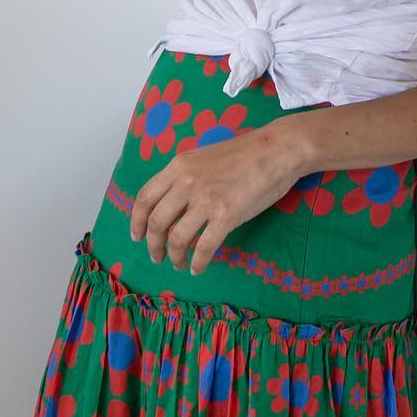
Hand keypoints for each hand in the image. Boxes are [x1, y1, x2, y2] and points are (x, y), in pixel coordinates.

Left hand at [129, 119, 309, 275]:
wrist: (279, 148)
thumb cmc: (247, 152)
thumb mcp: (206, 157)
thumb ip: (186, 178)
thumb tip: (174, 208)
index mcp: (179, 165)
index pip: (145, 198)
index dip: (137, 222)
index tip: (137, 236)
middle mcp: (187, 182)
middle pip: (157, 223)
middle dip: (153, 246)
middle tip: (157, 257)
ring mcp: (206, 199)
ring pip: (177, 239)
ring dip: (174, 257)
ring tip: (179, 264)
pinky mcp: (226, 215)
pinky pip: (204, 248)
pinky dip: (198, 262)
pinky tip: (199, 267)